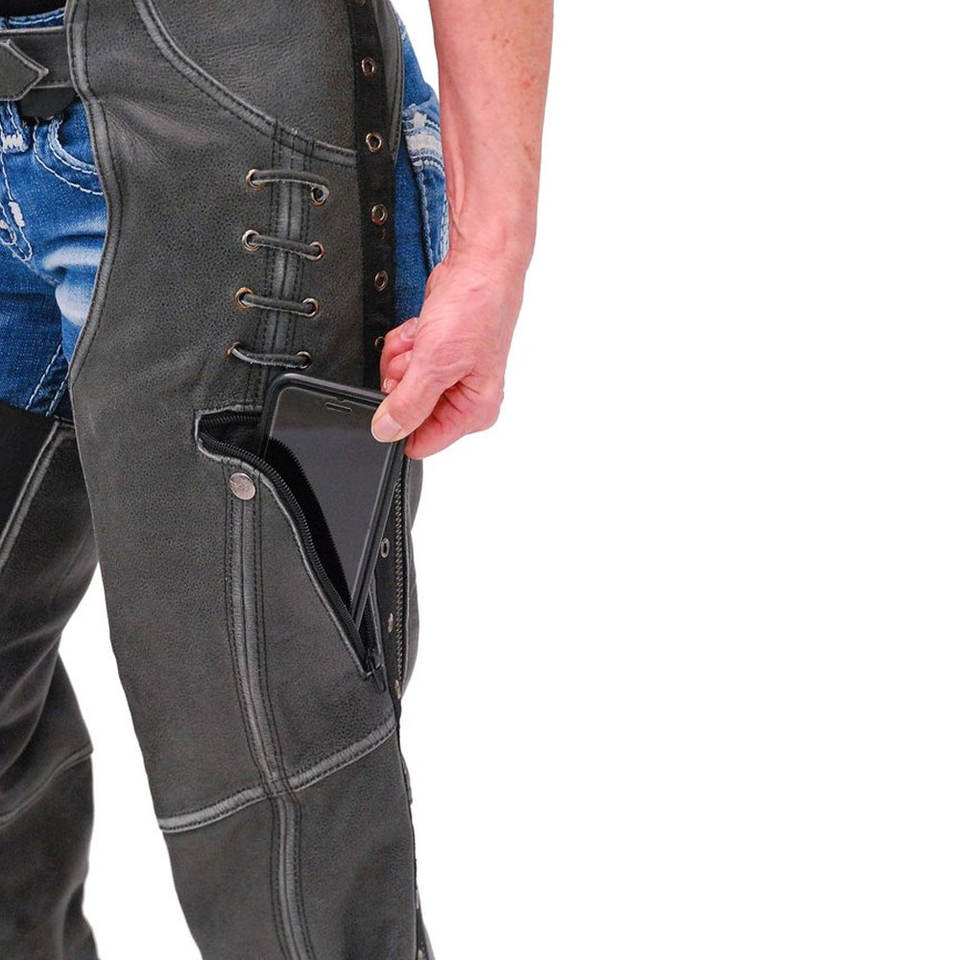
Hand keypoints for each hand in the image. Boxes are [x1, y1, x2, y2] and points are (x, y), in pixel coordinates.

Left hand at [372, 248, 525, 458]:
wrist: (479, 265)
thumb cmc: (477, 309)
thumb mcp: (435, 364)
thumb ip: (408, 404)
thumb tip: (386, 432)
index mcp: (475, 411)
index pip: (422, 441)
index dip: (401, 421)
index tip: (399, 394)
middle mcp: (464, 397)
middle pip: (407, 409)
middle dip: (401, 381)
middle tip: (418, 357)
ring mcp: (448, 374)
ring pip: (401, 383)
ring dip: (403, 357)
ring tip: (424, 338)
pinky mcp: (435, 353)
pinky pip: (403, 360)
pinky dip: (405, 343)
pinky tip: (422, 329)